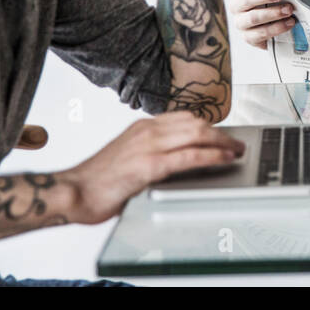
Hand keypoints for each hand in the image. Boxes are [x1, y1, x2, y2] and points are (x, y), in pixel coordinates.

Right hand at [59, 113, 244, 224]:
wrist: (72, 192)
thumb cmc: (97, 181)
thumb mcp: (128, 158)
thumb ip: (150, 154)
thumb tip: (175, 161)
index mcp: (141, 127)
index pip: (184, 118)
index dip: (208, 125)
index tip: (222, 134)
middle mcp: (146, 131)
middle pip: (195, 122)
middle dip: (221, 133)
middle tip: (237, 143)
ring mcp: (148, 146)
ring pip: (197, 134)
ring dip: (222, 142)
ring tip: (236, 151)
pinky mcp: (149, 166)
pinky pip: (189, 156)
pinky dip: (212, 156)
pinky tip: (223, 159)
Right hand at [229, 0, 295, 48]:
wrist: (269, 27)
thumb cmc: (268, 5)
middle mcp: (237, 8)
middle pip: (247, 0)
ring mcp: (241, 24)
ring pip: (253, 18)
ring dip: (273, 13)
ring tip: (288, 10)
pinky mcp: (249, 38)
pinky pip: (261, 33)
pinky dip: (276, 28)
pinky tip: (288, 23)